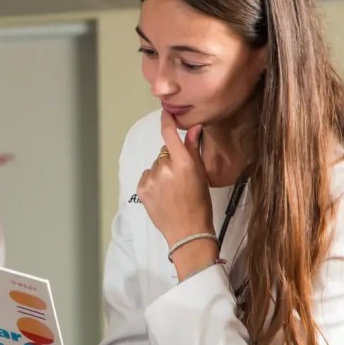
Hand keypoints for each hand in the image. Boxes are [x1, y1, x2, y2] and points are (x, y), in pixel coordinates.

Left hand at [136, 112, 215, 272]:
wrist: (188, 231)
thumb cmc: (199, 203)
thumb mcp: (201, 175)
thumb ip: (193, 149)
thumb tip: (192, 127)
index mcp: (183, 163)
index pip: (169, 134)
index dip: (166, 121)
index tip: (165, 113)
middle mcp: (165, 169)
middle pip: (164, 152)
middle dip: (171, 158)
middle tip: (180, 176)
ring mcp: (152, 180)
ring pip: (156, 164)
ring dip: (162, 171)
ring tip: (172, 188)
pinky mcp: (142, 190)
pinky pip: (147, 176)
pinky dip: (153, 181)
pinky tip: (163, 194)